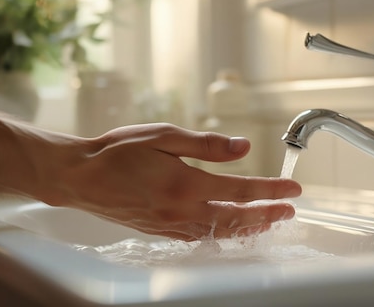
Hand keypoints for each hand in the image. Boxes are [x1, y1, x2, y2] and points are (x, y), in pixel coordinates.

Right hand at [53, 124, 301, 240]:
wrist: (81, 177)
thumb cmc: (118, 152)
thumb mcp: (164, 136)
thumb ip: (207, 145)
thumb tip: (244, 147)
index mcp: (184, 184)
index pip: (240, 190)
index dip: (271, 190)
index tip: (292, 189)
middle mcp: (181, 210)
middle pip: (236, 217)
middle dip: (268, 214)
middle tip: (289, 210)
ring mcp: (170, 226)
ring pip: (220, 232)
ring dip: (249, 227)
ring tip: (269, 221)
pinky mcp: (161, 232)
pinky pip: (199, 237)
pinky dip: (222, 234)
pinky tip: (231, 228)